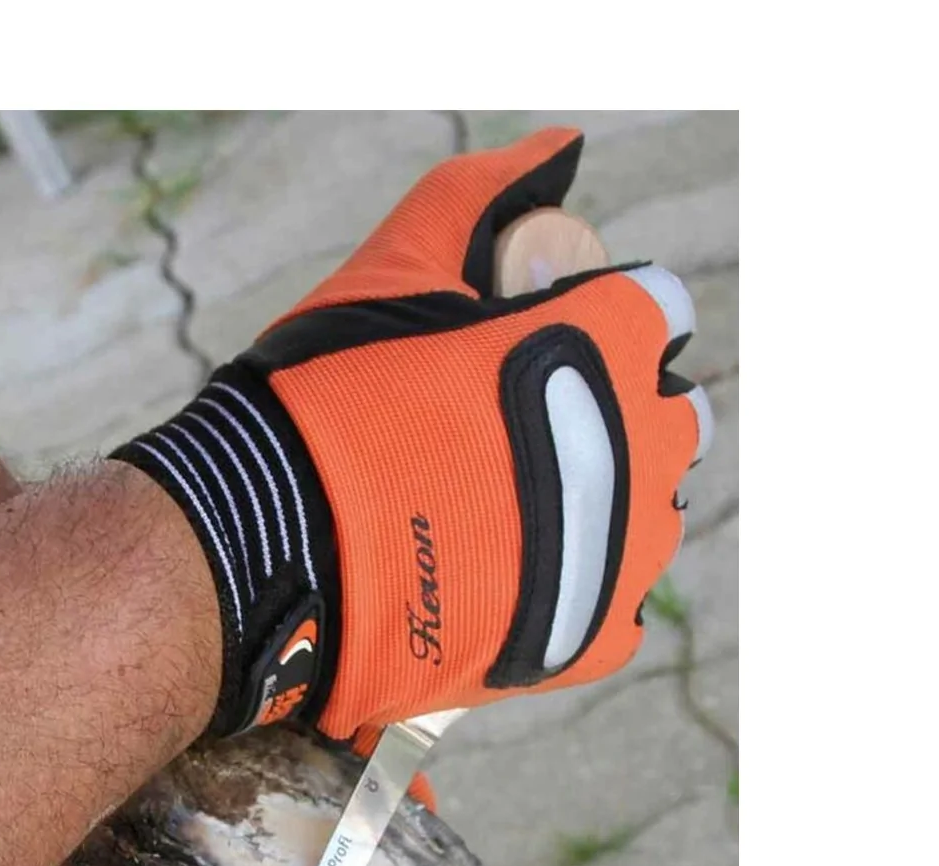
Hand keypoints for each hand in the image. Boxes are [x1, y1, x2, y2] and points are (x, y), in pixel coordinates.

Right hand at [114, 128, 711, 740]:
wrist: (270, 550)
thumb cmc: (327, 401)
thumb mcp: (395, 269)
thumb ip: (481, 195)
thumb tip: (555, 151)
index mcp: (612, 339)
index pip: (654, 313)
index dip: (595, 321)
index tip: (533, 349)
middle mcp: (643, 445)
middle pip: (668, 420)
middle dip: (611, 414)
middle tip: (510, 434)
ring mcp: (622, 551)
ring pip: (650, 516)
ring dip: (600, 505)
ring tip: (502, 513)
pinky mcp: (591, 640)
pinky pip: (618, 606)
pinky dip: (576, 592)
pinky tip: (507, 576)